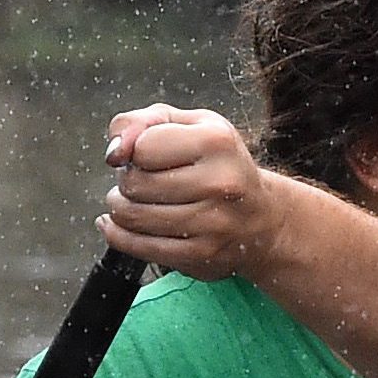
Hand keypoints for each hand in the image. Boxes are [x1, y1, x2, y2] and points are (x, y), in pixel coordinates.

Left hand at [99, 104, 285, 279]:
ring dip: (121, 208)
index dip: (134, 150)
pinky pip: (138, 247)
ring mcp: (212, 223)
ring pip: (132, 216)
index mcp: (217, 142)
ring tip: (134, 200)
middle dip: (127, 180)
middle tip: (142, 180)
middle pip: (134, 183)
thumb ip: (144, 122)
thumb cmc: (220, 165)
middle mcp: (220, 183)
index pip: (142, 146)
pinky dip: (119, 234)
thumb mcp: (191, 126)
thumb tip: (114, 150)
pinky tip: (120, 225)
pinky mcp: (200, 255)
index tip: (146, 155)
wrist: (262, 219)